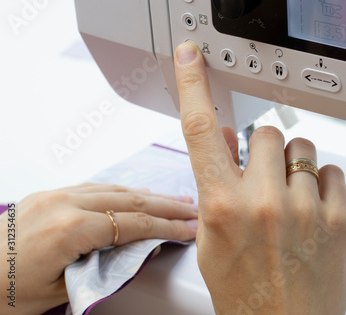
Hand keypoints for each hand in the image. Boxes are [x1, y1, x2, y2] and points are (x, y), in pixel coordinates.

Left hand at [0, 183, 197, 314]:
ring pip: (115, 189)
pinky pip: (95, 187)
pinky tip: (137, 195)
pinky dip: (122, 191)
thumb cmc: (7, 293)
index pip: (133, 224)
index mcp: (68, 229)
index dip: (167, 226)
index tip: (188, 228)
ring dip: (148, 195)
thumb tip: (141, 251)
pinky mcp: (48, 193)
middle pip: (130, 200)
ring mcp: (54, 194)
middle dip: (166, 206)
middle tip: (191, 209)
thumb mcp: (64, 289)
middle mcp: (63, 203)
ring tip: (172, 200)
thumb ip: (106, 266)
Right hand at [174, 42, 345, 313]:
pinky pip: (331, 171)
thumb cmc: (245, 294)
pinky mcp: (338, 217)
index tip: (192, 59)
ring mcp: (304, 208)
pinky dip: (321, 183)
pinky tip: (311, 208)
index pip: (200, 130)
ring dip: (293, 164)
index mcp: (222, 207)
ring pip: (302, 147)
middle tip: (263, 177)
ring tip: (289, 197)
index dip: (192, 85)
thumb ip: (213, 185)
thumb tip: (222, 139)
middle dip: (263, 149)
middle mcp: (263, 202)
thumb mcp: (212, 241)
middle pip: (266, 132)